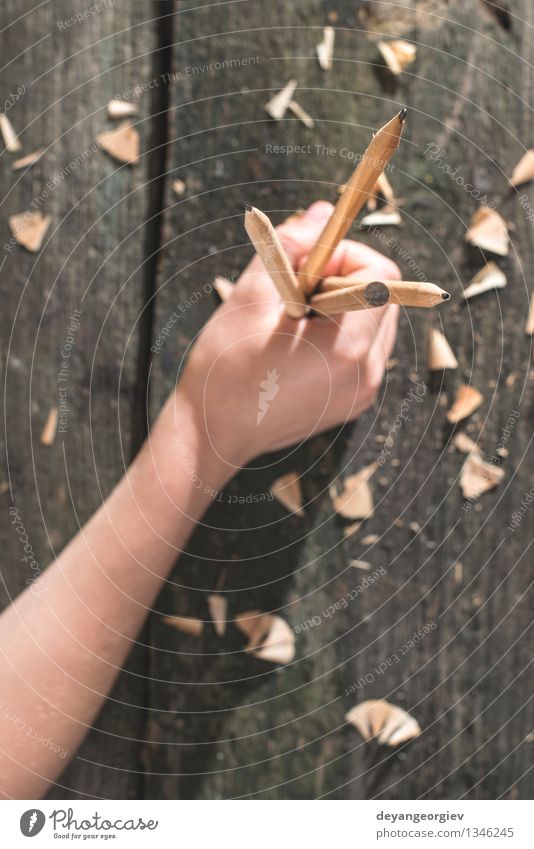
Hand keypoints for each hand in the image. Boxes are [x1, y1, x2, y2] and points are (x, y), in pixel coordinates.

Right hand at [178, 202, 400, 473]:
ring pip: (375, 323)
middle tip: (296, 292)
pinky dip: (340, 334)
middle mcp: (365, 375)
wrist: (211, 434)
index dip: (347, 257)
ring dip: (342, 307)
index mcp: (345, 350)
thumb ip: (291, 246)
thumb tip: (324, 212)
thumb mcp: (251, 297)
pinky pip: (364, 350)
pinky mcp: (353, 402)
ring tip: (294, 321)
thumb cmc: (223, 367)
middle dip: (344, 280)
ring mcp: (362, 393)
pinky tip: (298, 344)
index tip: (307, 268)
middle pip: (384, 298)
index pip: (382, 277)